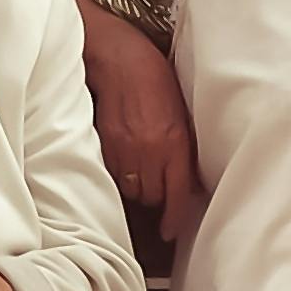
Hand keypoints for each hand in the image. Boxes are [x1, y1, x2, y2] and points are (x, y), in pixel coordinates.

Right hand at [75, 3, 202, 245]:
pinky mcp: (104, 144)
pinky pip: (113, 172)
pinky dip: (120, 172)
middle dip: (156, 195)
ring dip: (136, 184)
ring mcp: (124, 149)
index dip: (174, 218)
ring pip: (131, 188)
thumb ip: (183, 147)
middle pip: (151, 196)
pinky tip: (124, 158)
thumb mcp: (180, 114)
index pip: (176, 194)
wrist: (119, 59)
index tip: (170, 231)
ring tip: (140, 167)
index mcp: (174, 143)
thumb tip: (186, 180)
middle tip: (158, 181)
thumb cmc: (155, 80)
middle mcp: (149, 151)